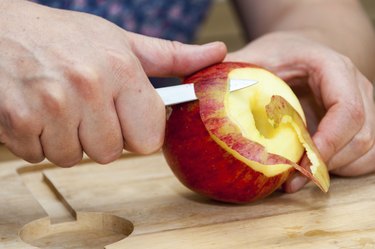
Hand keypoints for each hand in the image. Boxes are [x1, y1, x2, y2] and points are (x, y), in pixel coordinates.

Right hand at [0, 1, 225, 166]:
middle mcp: (89, 87)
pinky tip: (35, 110)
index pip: (149, 139)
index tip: (123, 116)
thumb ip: (172, 55)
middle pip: (111, 153)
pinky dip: (38, 140)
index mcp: (122, 70)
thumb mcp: (120, 41)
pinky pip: (40, 156)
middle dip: (99, 136)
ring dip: (67, 139)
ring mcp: (51, 106)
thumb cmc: (65, 37)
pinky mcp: (18, 122)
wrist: (0, 30)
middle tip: (84, 107)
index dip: (136, 131)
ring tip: (57, 105)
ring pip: (74, 158)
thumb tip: (216, 53)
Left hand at [227, 32, 374, 191]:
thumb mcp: (258, 54)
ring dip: (333, 170)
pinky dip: (341, 169)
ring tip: (297, 178)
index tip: (298, 164)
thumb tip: (195, 90)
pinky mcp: (360, 125)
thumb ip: (234, 70)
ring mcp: (365, 107)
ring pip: (366, 151)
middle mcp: (357, 89)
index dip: (327, 142)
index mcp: (334, 69)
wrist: (304, 51)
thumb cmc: (283, 53)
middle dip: (326, 164)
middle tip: (290, 181)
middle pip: (362, 137)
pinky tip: (312, 169)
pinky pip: (365, 156)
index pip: (346, 110)